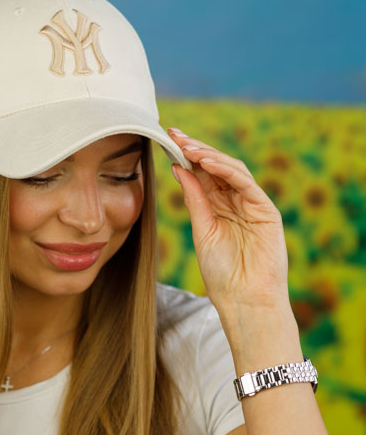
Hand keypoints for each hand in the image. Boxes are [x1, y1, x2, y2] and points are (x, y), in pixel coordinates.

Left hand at [167, 129, 291, 318]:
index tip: (167, 139)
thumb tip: (178, 168)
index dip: (186, 155)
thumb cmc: (222, 273)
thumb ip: (194, 198)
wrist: (244, 300)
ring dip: (209, 155)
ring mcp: (252, 204)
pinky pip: (246, 183)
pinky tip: (207, 163)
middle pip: (216, 166)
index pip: (202, 173)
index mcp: (218, 206)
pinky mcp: (266, 211)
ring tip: (188, 147)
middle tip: (175, 135)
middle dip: (196, 148)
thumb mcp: (202, 230)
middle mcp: (235, 201)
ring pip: (231, 169)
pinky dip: (227, 170)